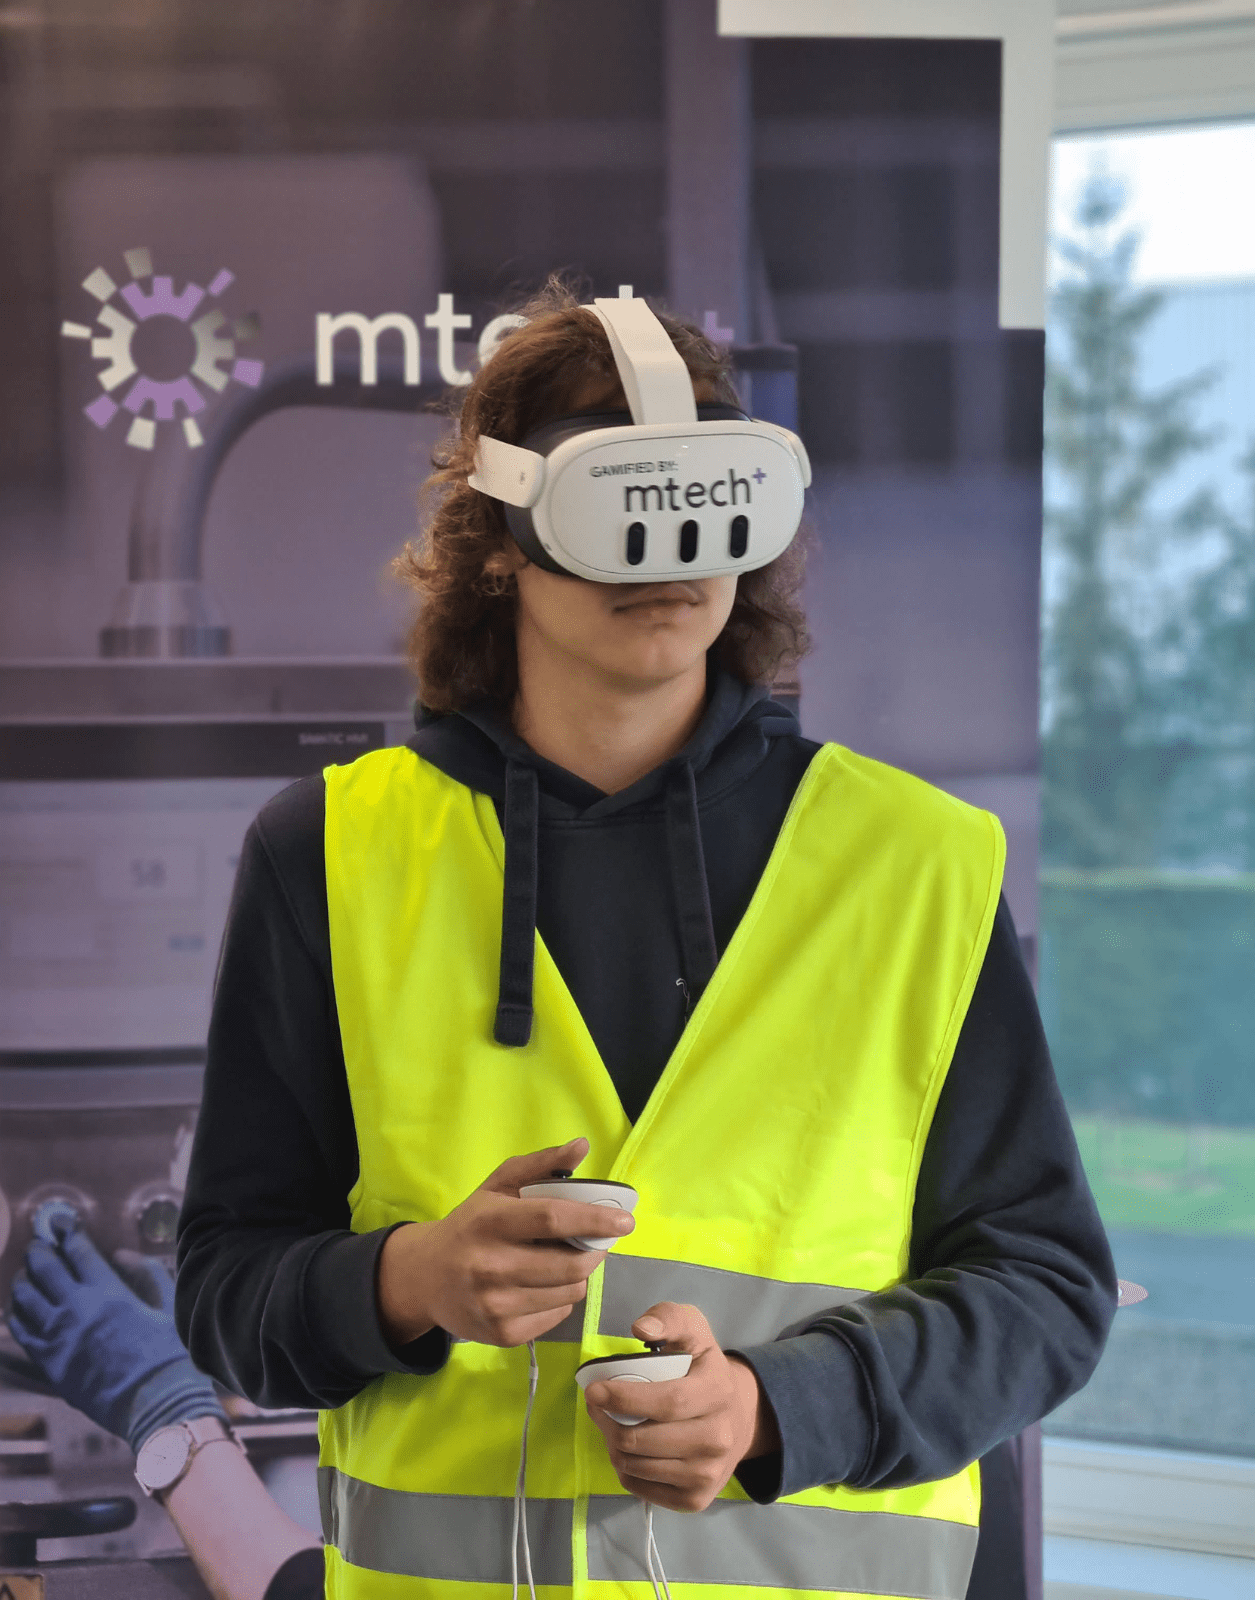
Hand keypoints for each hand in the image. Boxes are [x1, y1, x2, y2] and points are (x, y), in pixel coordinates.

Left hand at [6, 1225, 225, 1455]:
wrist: (156, 1403)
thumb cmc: (169, 1353)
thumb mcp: (167, 1304)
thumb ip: (146, 1273)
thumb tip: (119, 1256)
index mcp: (109, 1292)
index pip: (80, 1253)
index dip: (69, 1235)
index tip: (63, 1226)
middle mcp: (78, 1310)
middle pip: (46, 1270)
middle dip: (40, 1252)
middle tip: (38, 1244)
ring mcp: (59, 1339)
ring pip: (26, 1300)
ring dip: (23, 1281)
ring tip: (24, 1274)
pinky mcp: (50, 1365)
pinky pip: (23, 1334)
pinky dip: (15, 1317)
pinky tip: (15, 1310)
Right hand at [377, 1137, 634, 1347]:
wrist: (425, 1278)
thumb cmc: (471, 1225)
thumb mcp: (498, 1186)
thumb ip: (541, 1165)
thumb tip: (582, 1146)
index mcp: (491, 1221)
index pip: (552, 1220)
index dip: (594, 1221)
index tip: (626, 1221)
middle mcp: (490, 1265)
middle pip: (570, 1265)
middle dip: (596, 1253)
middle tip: (598, 1243)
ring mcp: (495, 1304)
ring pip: (570, 1292)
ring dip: (579, 1274)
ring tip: (565, 1261)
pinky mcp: (503, 1334)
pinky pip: (558, 1316)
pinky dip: (562, 1298)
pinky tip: (544, 1285)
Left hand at [583, 1302, 780, 1511]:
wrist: (738, 1417)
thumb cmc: (703, 1368)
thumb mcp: (692, 1330)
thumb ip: (667, 1318)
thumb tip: (641, 1329)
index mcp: (718, 1391)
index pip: (667, 1402)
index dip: (624, 1398)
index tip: (594, 1389)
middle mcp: (719, 1437)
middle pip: (643, 1440)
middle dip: (607, 1422)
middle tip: (597, 1405)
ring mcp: (708, 1473)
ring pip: (636, 1466)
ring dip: (613, 1444)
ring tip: (613, 1423)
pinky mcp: (695, 1500)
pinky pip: (640, 1489)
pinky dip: (625, 1468)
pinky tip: (631, 1448)